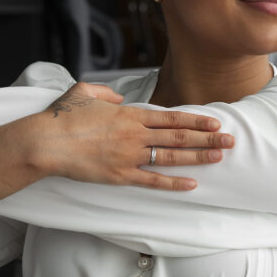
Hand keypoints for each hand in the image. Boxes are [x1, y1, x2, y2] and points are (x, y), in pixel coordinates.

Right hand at [33, 82, 234, 190]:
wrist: (46, 142)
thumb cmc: (61, 117)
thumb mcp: (83, 92)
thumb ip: (105, 92)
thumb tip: (118, 97)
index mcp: (128, 113)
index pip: (171, 116)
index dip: (196, 119)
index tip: (215, 121)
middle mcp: (135, 134)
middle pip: (179, 136)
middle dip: (208, 138)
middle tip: (231, 140)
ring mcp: (129, 156)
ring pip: (172, 156)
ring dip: (198, 157)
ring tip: (219, 157)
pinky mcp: (120, 175)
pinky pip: (153, 181)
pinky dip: (173, 183)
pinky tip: (192, 183)